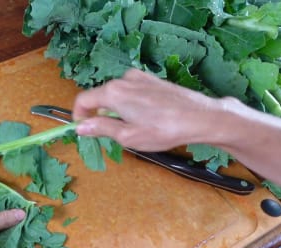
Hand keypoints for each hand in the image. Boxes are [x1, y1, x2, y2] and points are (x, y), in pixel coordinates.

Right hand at [72, 68, 242, 150]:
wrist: (202, 117)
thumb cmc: (164, 130)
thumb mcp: (128, 136)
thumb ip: (101, 129)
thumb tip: (80, 127)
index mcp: (113, 92)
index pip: (83, 100)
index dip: (78, 116)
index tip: (83, 130)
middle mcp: (124, 79)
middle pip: (100, 96)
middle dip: (98, 115)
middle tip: (108, 136)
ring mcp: (140, 77)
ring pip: (116, 94)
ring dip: (115, 111)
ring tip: (130, 130)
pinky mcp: (153, 80)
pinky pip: (131, 92)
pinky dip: (129, 105)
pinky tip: (144, 120)